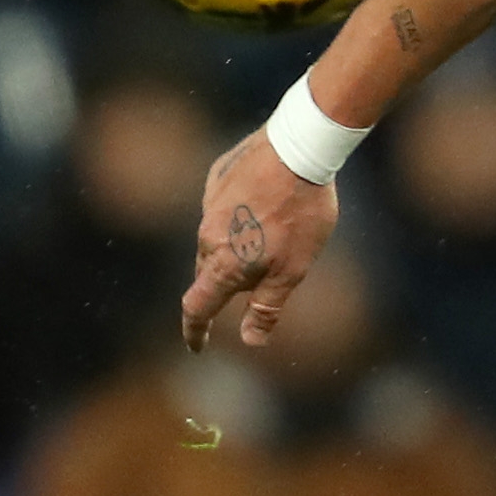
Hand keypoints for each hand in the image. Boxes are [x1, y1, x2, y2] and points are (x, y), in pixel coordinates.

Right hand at [179, 128, 336, 352]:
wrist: (299, 149)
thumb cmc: (300, 214)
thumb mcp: (293, 269)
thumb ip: (267, 307)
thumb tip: (249, 341)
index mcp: (224, 263)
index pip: (198, 306)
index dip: (195, 331)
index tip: (197, 346)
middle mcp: (207, 235)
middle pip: (209, 273)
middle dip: (226, 286)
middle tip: (257, 284)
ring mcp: (209, 204)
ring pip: (215, 239)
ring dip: (233, 249)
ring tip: (271, 238)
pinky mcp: (218, 179)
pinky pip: (222, 208)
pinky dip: (237, 216)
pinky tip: (264, 206)